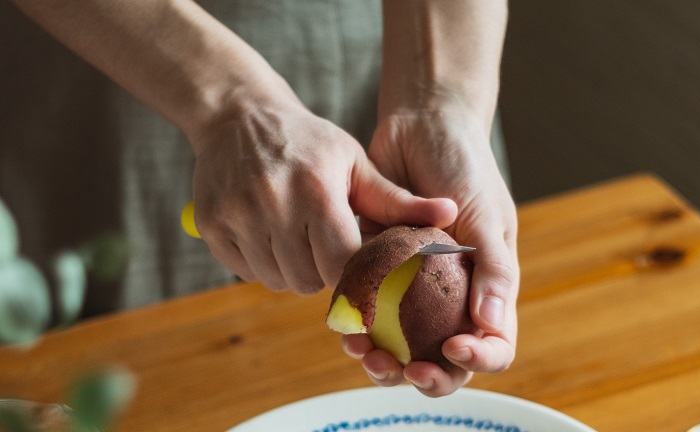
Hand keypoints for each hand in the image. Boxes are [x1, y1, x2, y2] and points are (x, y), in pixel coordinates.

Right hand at [189, 95, 457, 294]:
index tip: (359, 267)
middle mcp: (273, 204)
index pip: (343, 263)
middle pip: (308, 280)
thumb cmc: (309, 142)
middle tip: (325, 248)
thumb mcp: (355, 163)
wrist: (239, 116)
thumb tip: (451, 214)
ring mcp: (236, 215)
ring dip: (292, 271)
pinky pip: (244, 272)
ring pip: (276, 280)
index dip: (354, 273)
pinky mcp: (210, 225)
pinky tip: (268, 233)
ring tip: (297, 238)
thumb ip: (398, 200)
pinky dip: (261, 263)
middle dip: (323, 274)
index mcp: (317, 190)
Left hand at [344, 102, 518, 396]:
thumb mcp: (487, 214)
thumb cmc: (465, 165)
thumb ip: (494, 269)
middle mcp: (450, 292)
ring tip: (361, 349)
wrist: (422, 124)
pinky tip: (342, 323)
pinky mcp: (378, 266)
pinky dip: (357, 321)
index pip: (492, 342)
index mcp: (486, 286)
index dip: (476, 358)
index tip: (451, 348)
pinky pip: (368, 306)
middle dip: (422, 372)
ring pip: (400, 340)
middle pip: (441, 354)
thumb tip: (492, 324)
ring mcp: (413, 284)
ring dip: (382, 355)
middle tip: (399, 367)